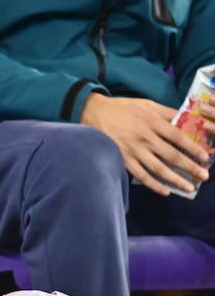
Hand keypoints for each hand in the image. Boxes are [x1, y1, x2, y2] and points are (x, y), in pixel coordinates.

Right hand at [80, 93, 209, 195]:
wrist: (92, 112)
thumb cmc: (122, 108)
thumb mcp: (146, 104)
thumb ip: (166, 112)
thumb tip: (187, 119)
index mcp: (152, 121)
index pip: (178, 136)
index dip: (193, 147)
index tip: (204, 157)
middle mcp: (144, 137)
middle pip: (171, 155)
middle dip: (189, 167)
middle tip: (204, 176)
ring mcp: (132, 149)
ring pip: (158, 168)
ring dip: (175, 179)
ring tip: (189, 187)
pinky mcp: (122, 159)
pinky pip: (140, 174)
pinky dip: (153, 184)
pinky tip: (165, 191)